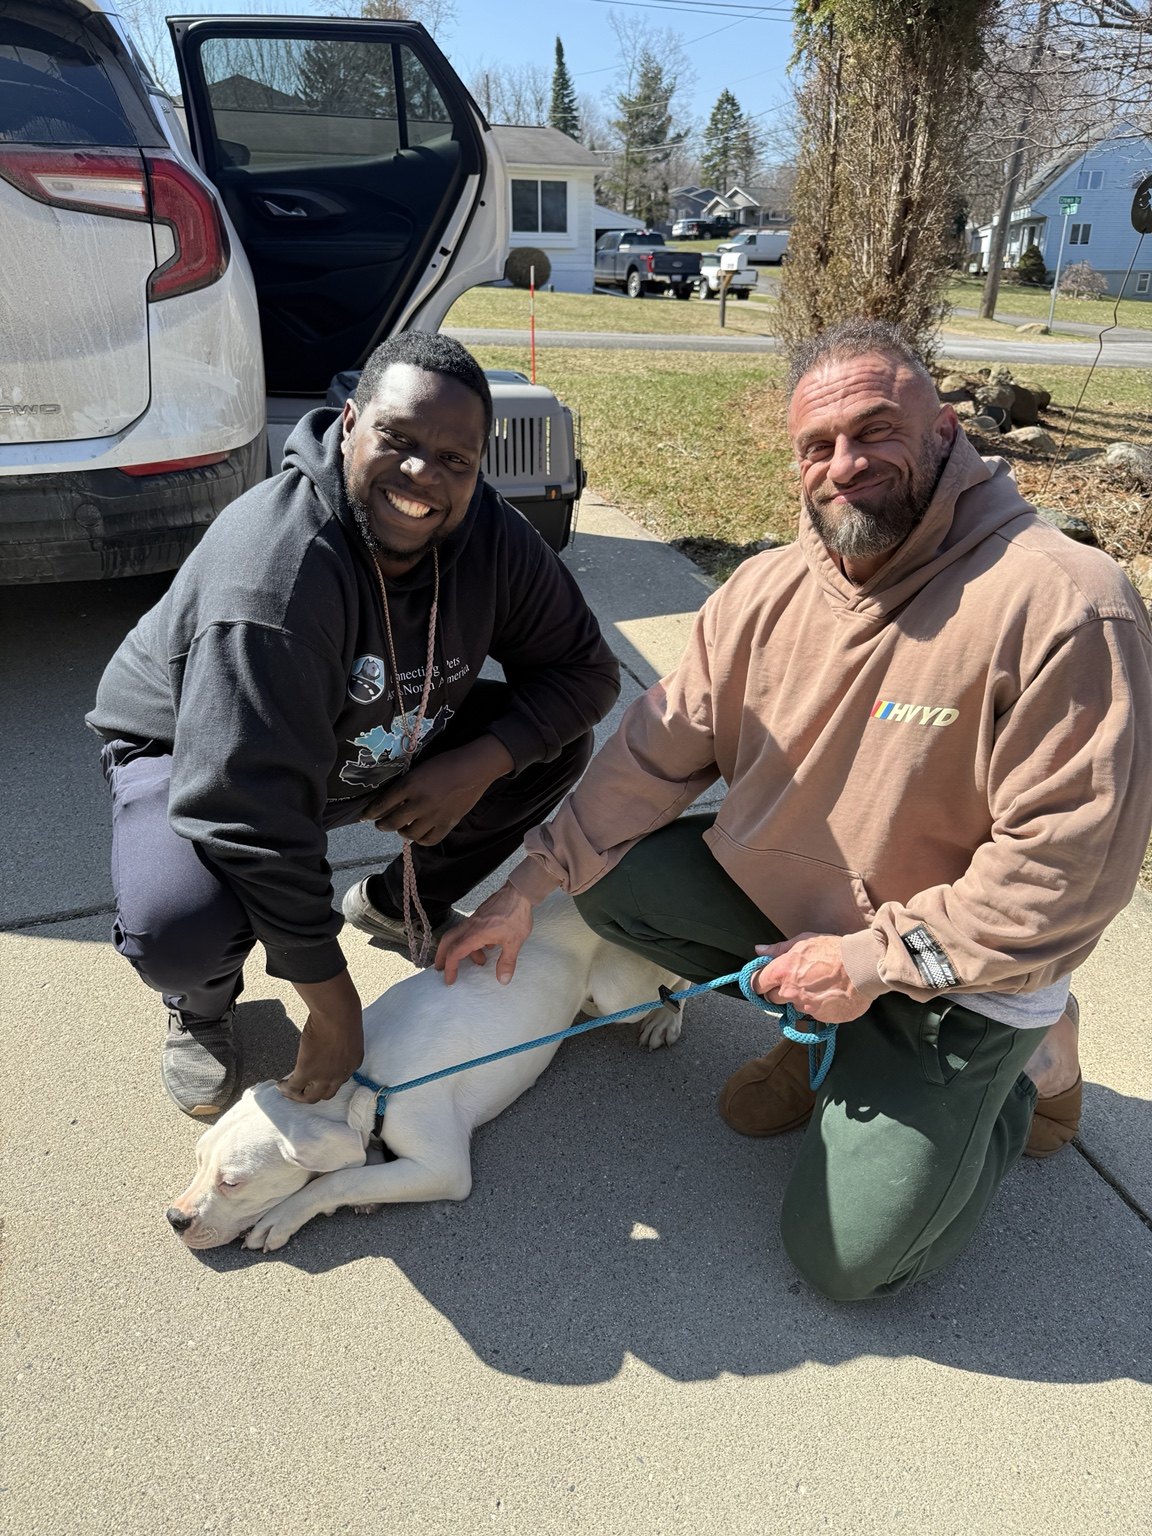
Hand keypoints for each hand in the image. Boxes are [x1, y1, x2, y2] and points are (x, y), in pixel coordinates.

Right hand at [279, 971, 363, 1102]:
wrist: (337, 1013)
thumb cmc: (344, 1014)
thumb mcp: (348, 1033)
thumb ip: (340, 1042)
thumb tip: (328, 1038)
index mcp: (352, 1064)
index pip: (339, 1080)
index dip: (326, 1081)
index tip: (317, 1077)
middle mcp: (340, 1075)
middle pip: (326, 1094)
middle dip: (312, 1094)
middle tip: (301, 1091)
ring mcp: (324, 1077)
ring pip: (310, 1097)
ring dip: (298, 1096)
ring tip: (287, 1091)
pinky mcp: (308, 1072)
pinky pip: (294, 1087)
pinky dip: (286, 1088)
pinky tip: (280, 1084)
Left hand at [360, 736, 514, 844]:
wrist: (474, 767)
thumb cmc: (446, 762)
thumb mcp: (419, 768)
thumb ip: (405, 785)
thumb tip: (391, 800)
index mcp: (410, 785)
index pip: (383, 804)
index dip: (370, 813)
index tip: (365, 816)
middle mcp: (419, 802)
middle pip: (392, 822)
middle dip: (382, 825)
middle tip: (380, 824)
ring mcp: (434, 815)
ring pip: (409, 834)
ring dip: (401, 832)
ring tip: (402, 827)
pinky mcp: (448, 823)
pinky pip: (429, 840)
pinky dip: (420, 839)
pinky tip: (419, 834)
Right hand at [435, 883, 533, 984]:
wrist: (519, 892)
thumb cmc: (516, 915)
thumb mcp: (514, 942)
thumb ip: (507, 962)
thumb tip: (503, 980)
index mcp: (475, 934)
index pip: (455, 953)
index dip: (450, 967)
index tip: (450, 979)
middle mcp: (470, 926)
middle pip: (447, 940)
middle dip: (441, 956)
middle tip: (441, 968)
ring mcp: (474, 920)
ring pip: (457, 935)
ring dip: (461, 949)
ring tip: (478, 960)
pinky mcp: (479, 916)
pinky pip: (468, 931)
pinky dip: (471, 941)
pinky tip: (487, 946)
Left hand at [751, 932, 869, 1024]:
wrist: (862, 968)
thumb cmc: (834, 951)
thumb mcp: (804, 942)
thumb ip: (778, 949)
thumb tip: (759, 950)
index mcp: (782, 971)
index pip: (757, 983)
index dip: (760, 982)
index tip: (764, 981)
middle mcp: (790, 992)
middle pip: (772, 998)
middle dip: (779, 992)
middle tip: (795, 981)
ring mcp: (804, 1006)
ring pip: (793, 1006)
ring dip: (800, 998)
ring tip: (816, 986)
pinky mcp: (820, 1017)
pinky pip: (812, 1013)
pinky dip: (817, 1006)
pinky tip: (828, 994)